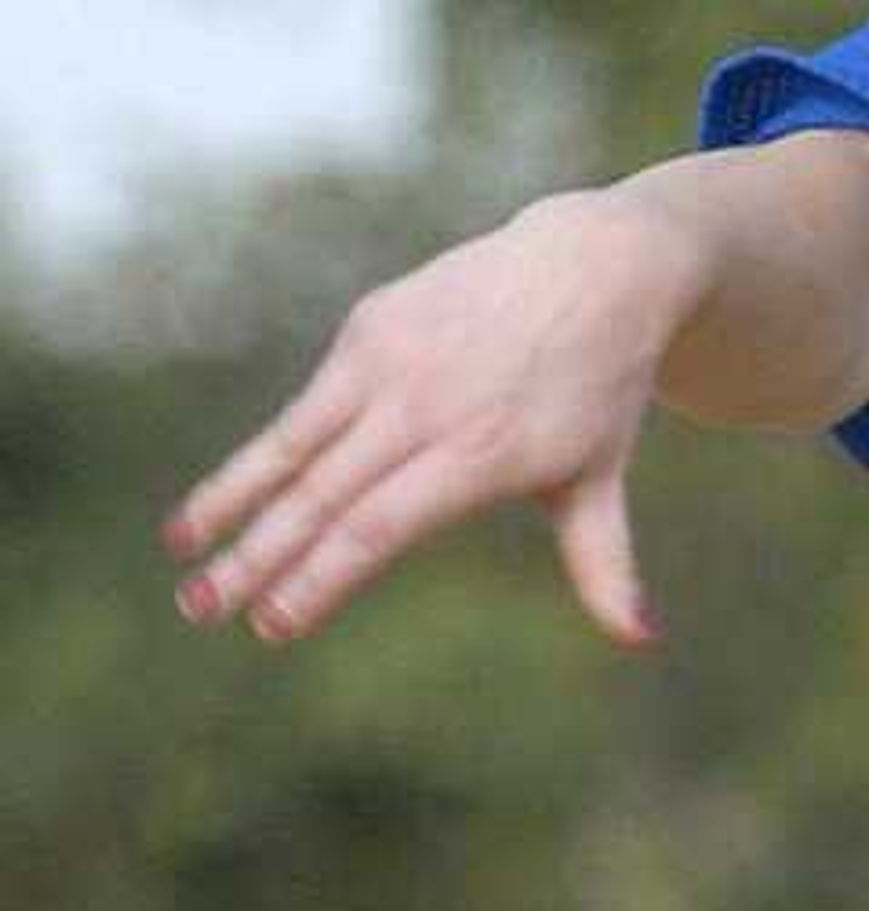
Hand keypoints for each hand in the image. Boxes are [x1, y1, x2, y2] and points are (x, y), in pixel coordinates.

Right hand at [164, 187, 704, 648]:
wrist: (595, 269)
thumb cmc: (599, 392)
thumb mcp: (601, 480)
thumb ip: (605, 565)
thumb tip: (642, 641)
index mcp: (479, 455)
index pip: (379, 528)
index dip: (321, 578)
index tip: (274, 625)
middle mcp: (426, 408)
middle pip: (324, 496)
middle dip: (256, 558)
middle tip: (200, 611)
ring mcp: (391, 362)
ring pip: (294, 447)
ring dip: (231, 505)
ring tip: (183, 553)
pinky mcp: (371, 328)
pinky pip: (309, 406)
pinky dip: (262, 454)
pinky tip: (222, 500)